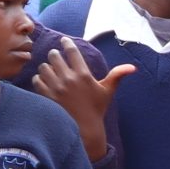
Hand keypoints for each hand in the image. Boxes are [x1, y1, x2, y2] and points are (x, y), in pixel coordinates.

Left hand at [35, 42, 131, 158]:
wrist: (83, 128)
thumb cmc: (96, 109)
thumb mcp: (108, 91)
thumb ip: (117, 76)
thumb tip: (132, 67)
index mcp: (83, 75)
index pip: (72, 52)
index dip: (67, 43)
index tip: (64, 40)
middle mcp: (68, 79)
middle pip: (54, 56)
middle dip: (55, 55)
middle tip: (56, 57)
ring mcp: (55, 87)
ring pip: (43, 67)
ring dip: (46, 67)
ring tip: (50, 71)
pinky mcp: (46, 95)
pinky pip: (37, 79)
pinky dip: (39, 78)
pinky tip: (44, 81)